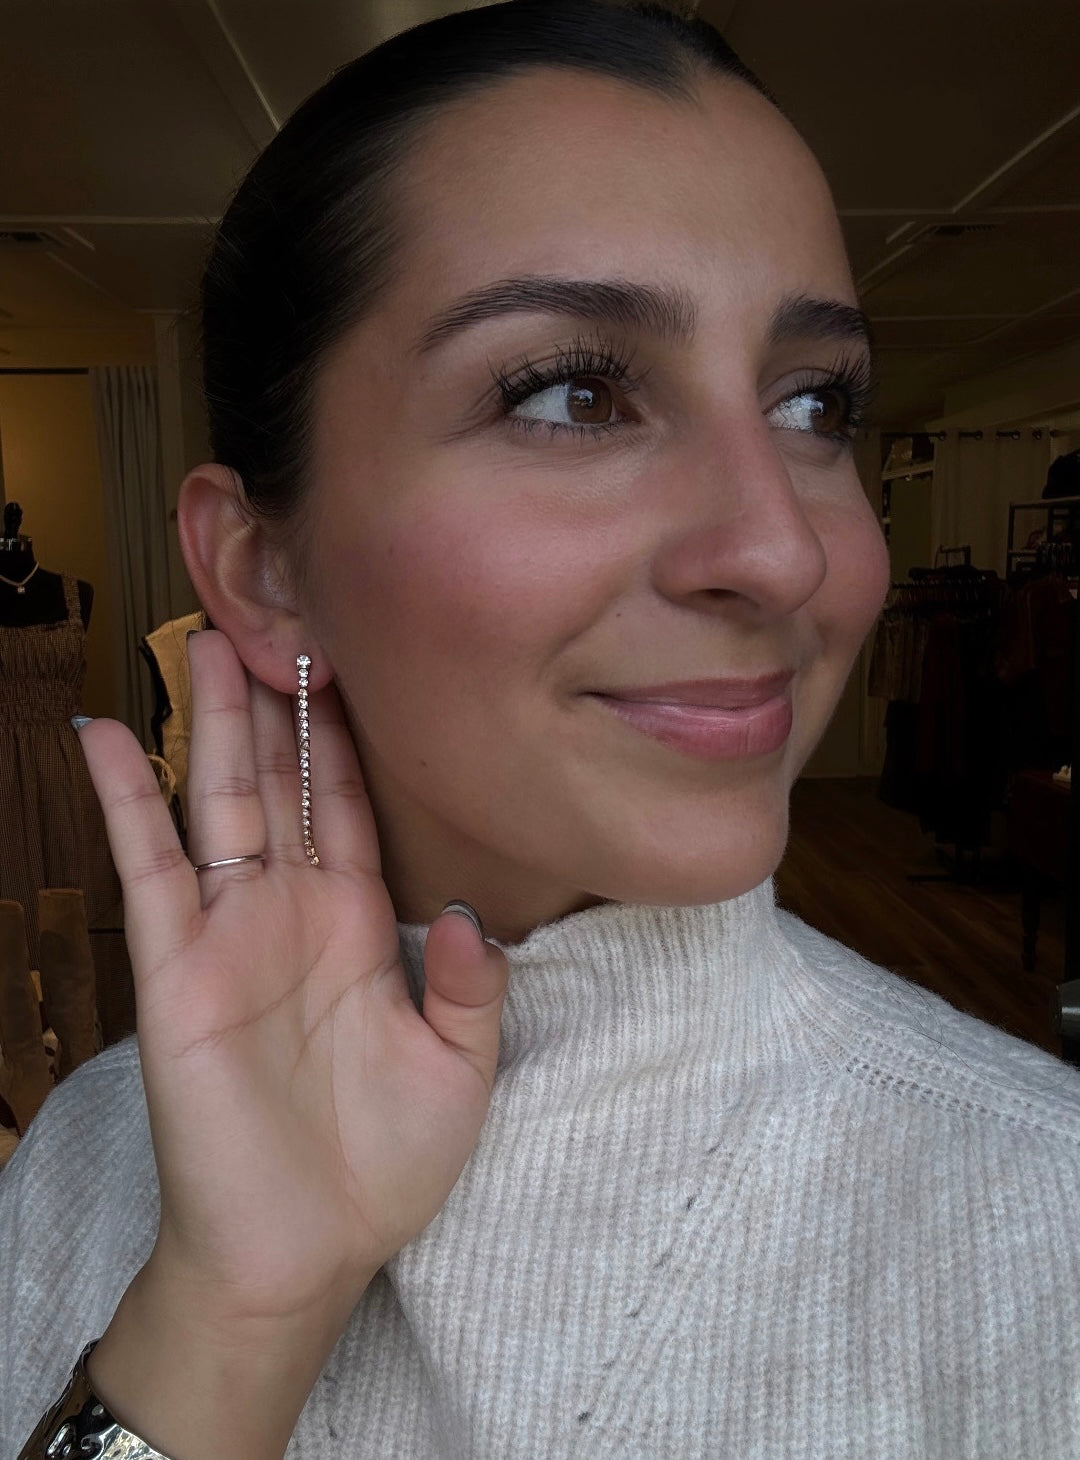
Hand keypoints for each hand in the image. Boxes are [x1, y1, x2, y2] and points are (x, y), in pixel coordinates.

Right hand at [78, 630, 508, 1332]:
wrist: (304, 1253)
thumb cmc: (382, 1167)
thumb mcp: (459, 1071)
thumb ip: (470, 987)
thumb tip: (464, 911)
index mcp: (361, 925)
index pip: (354, 803)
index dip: (351, 732)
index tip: (353, 655)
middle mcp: (295, 912)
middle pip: (285, 781)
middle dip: (280, 700)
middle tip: (277, 612)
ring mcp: (231, 932)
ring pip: (220, 800)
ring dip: (213, 721)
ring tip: (209, 636)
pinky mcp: (176, 967)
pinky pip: (147, 866)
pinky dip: (124, 799)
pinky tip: (106, 734)